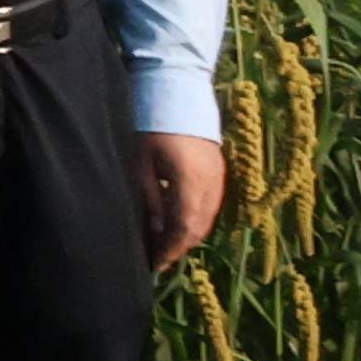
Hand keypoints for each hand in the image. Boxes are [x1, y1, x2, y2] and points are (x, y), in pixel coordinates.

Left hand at [142, 130, 227, 266]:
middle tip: (158, 258)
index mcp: (189, 183)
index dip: (170, 249)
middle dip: (178, 247)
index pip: (183, 228)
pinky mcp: (219, 173)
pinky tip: (180, 223)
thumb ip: (151, 199)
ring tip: (166, 245)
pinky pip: (211, 207)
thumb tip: (157, 231)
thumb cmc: (151, 130)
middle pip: (198, 228)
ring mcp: (218, 179)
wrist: (179, 96)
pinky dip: (197, 221)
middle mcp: (210, 185)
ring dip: (188, 236)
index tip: (155, 264)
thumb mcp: (141, 165)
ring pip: (207, 219)